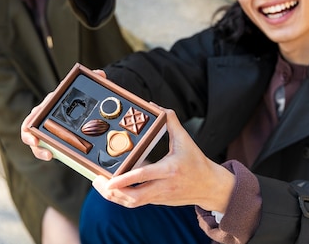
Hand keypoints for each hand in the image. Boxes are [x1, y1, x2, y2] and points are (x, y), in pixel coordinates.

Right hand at [20, 72, 106, 159]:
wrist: (81, 102)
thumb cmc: (77, 95)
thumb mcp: (83, 87)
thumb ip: (91, 79)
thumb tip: (100, 73)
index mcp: (48, 106)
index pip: (33, 116)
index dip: (29, 128)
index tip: (34, 136)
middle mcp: (44, 118)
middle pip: (29, 131)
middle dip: (30, 140)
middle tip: (38, 146)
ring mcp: (48, 130)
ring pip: (37, 142)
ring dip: (39, 150)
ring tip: (48, 156)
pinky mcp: (55, 139)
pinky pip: (49, 147)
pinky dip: (50, 152)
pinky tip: (56, 156)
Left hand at [92, 109, 234, 212]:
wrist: (210, 186)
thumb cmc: (197, 162)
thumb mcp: (185, 139)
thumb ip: (170, 121)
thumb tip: (154, 106)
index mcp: (169, 170)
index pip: (144, 176)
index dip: (125, 179)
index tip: (109, 180)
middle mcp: (163, 186)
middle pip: (134, 197)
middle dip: (112, 192)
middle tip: (98, 181)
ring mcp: (159, 197)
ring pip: (132, 203)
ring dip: (114, 196)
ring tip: (100, 184)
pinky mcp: (157, 201)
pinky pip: (136, 202)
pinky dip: (122, 197)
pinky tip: (111, 188)